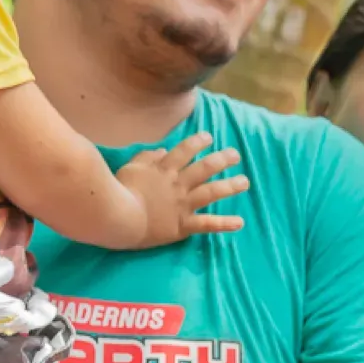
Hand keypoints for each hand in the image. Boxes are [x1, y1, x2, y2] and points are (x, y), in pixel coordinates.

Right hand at [116, 132, 246, 247]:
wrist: (120, 217)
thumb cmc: (119, 191)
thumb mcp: (130, 167)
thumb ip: (147, 157)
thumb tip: (163, 151)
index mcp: (164, 169)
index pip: (185, 150)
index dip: (198, 142)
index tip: (209, 137)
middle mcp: (178, 184)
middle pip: (205, 168)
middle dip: (222, 159)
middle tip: (235, 155)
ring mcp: (182, 204)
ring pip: (211, 192)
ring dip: (230, 186)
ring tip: (244, 182)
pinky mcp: (182, 225)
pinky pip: (206, 224)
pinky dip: (224, 224)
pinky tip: (240, 223)